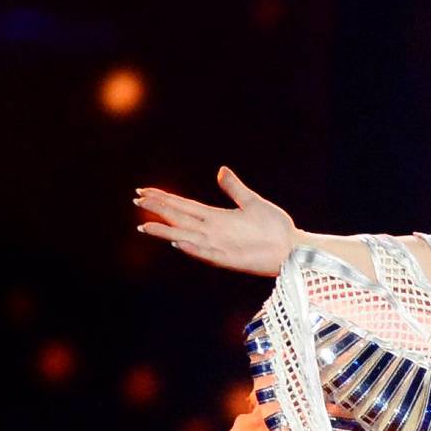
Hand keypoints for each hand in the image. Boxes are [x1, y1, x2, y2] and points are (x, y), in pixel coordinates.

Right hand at [133, 166, 298, 276]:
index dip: (164, 199)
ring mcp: (220, 245)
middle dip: (158, 210)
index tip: (144, 191)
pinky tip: (178, 242)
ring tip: (145, 226)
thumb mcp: (252, 202)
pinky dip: (193, 248)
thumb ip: (235, 188)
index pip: (183, 206)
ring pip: (186, 236)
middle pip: (179, 218)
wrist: (293, 246)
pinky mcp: (230, 259)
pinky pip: (207, 254)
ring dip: (166, 232)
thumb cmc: (275, 227)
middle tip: (136, 201)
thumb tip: (221, 171)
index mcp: (216, 217)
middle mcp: (213, 231)